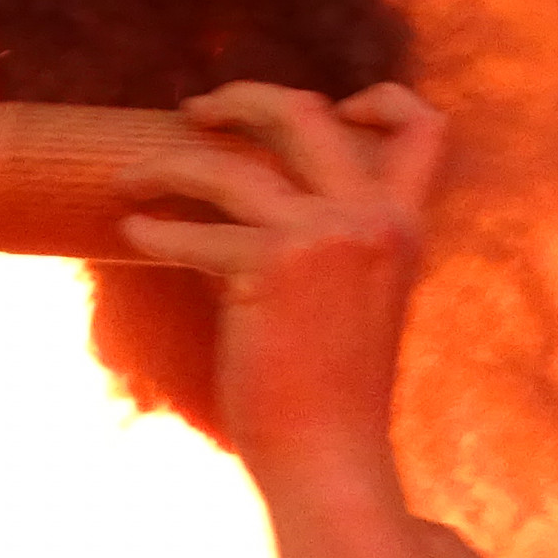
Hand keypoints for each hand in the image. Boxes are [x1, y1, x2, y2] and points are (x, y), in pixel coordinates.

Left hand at [118, 81, 445, 483]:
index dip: (382, 100)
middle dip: (245, 97)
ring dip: (168, 164)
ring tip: (130, 177)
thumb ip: (338, 244)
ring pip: (230, 166)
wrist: (331, 460)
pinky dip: (154, 228)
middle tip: (195, 111)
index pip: (427, 129)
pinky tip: (133, 231)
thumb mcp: (357, 300)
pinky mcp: (271, 268)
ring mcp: (323, 238)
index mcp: (403, 226)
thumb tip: (265, 195)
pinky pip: (195, 230)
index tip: (334, 105)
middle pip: (307, 113)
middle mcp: (371, 220)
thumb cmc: (333, 394)